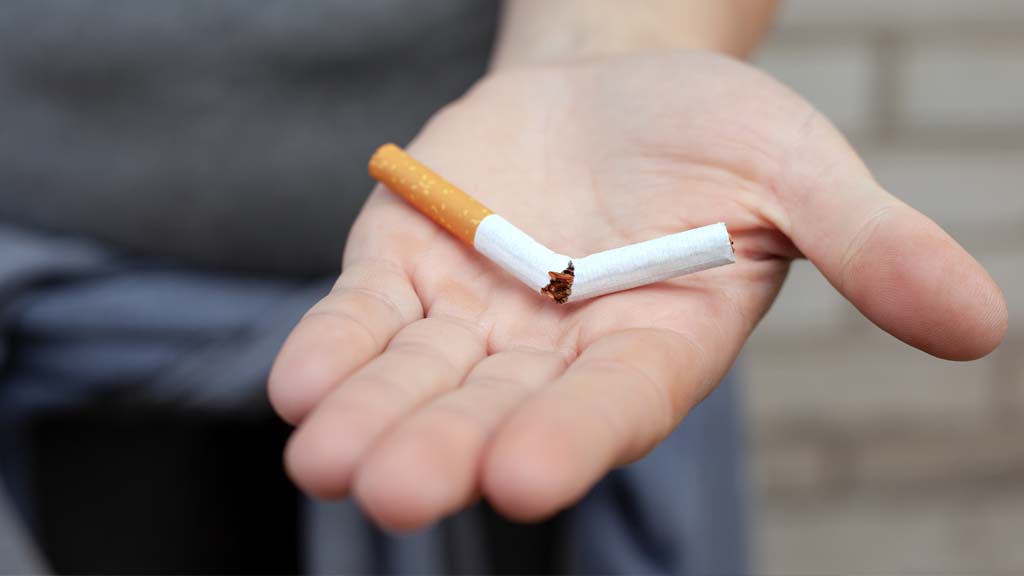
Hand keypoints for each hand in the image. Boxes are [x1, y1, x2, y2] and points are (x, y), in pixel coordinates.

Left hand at [269, 52, 1006, 529]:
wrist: (607, 84)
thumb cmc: (707, 134)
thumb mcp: (796, 171)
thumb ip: (871, 246)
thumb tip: (981, 324)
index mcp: (650, 345)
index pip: (612, 404)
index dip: (572, 437)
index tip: (523, 478)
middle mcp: (553, 354)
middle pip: (497, 412)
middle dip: (446, 449)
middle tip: (394, 494)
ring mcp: (471, 320)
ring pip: (416, 382)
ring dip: (371, 420)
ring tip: (327, 459)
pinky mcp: (405, 272)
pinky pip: (363, 324)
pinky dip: (333, 352)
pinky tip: (298, 388)